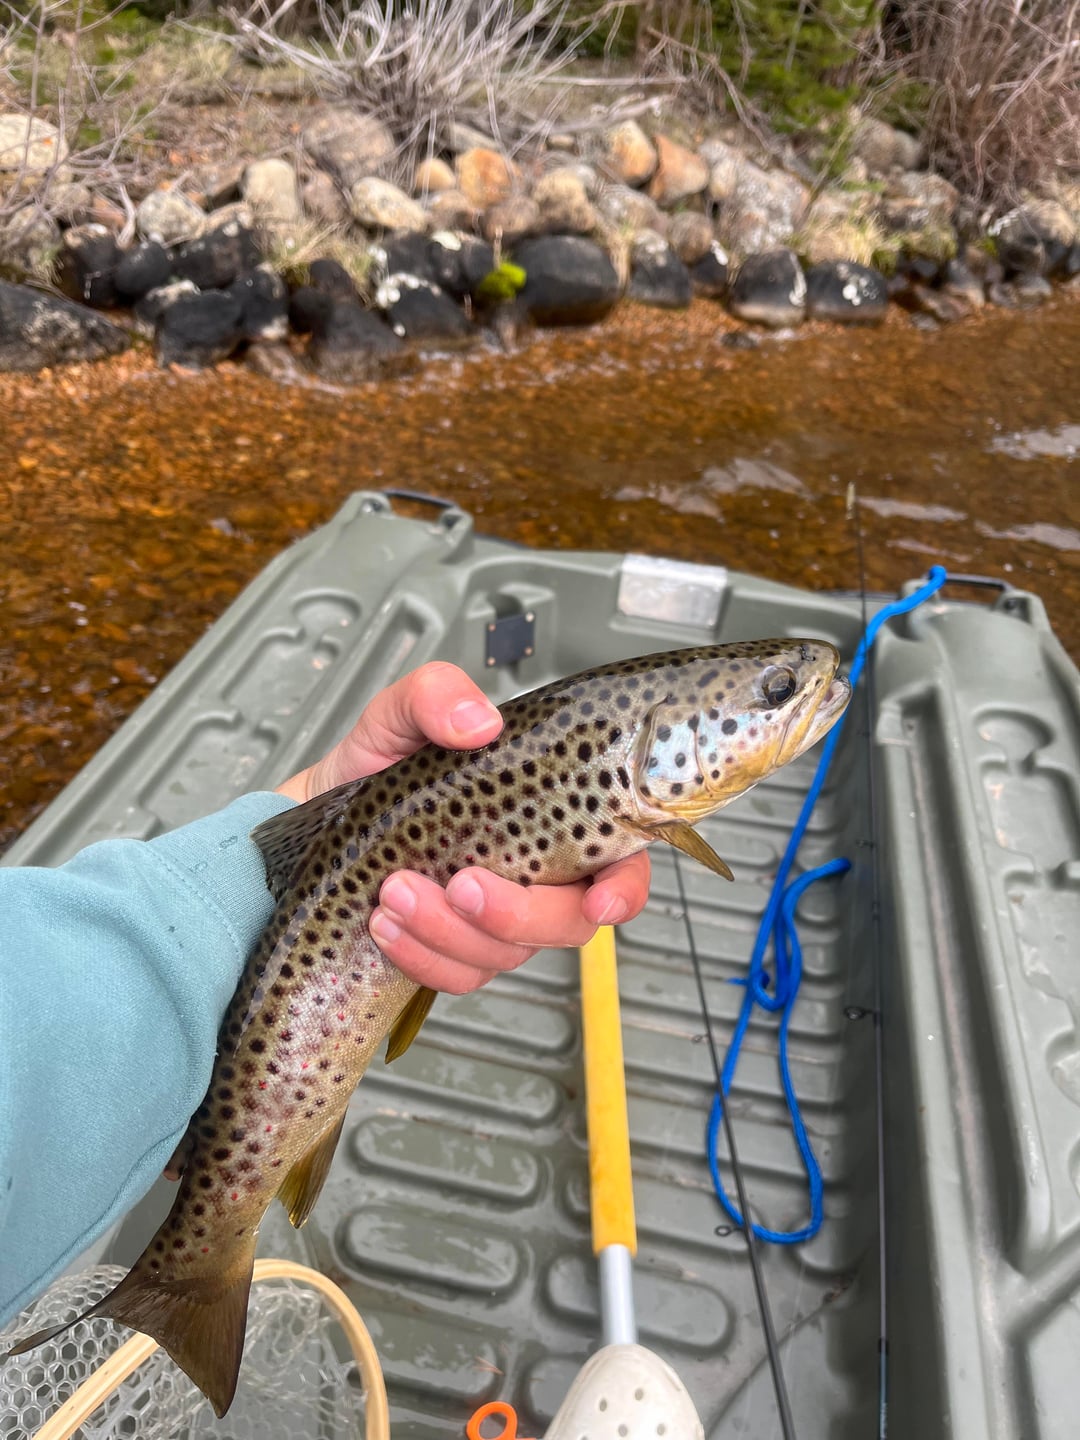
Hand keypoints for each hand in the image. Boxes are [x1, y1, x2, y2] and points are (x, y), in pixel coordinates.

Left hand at [276, 662, 650, 993]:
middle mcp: (537, 872)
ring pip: (507, 954)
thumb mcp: (401, 712)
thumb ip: (437, 694)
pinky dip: (421, 956)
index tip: (599, 899)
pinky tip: (385, 924)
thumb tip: (478, 721)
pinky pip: (458, 977)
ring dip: (450, 931)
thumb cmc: (380, 762)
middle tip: (459, 882)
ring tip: (394, 889)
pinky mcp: (455, 953)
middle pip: (568, 922)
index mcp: (552, 814)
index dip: (623, 889)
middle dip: (516, 914)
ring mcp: (498, 920)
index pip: (619, 862)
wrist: (319, 813)